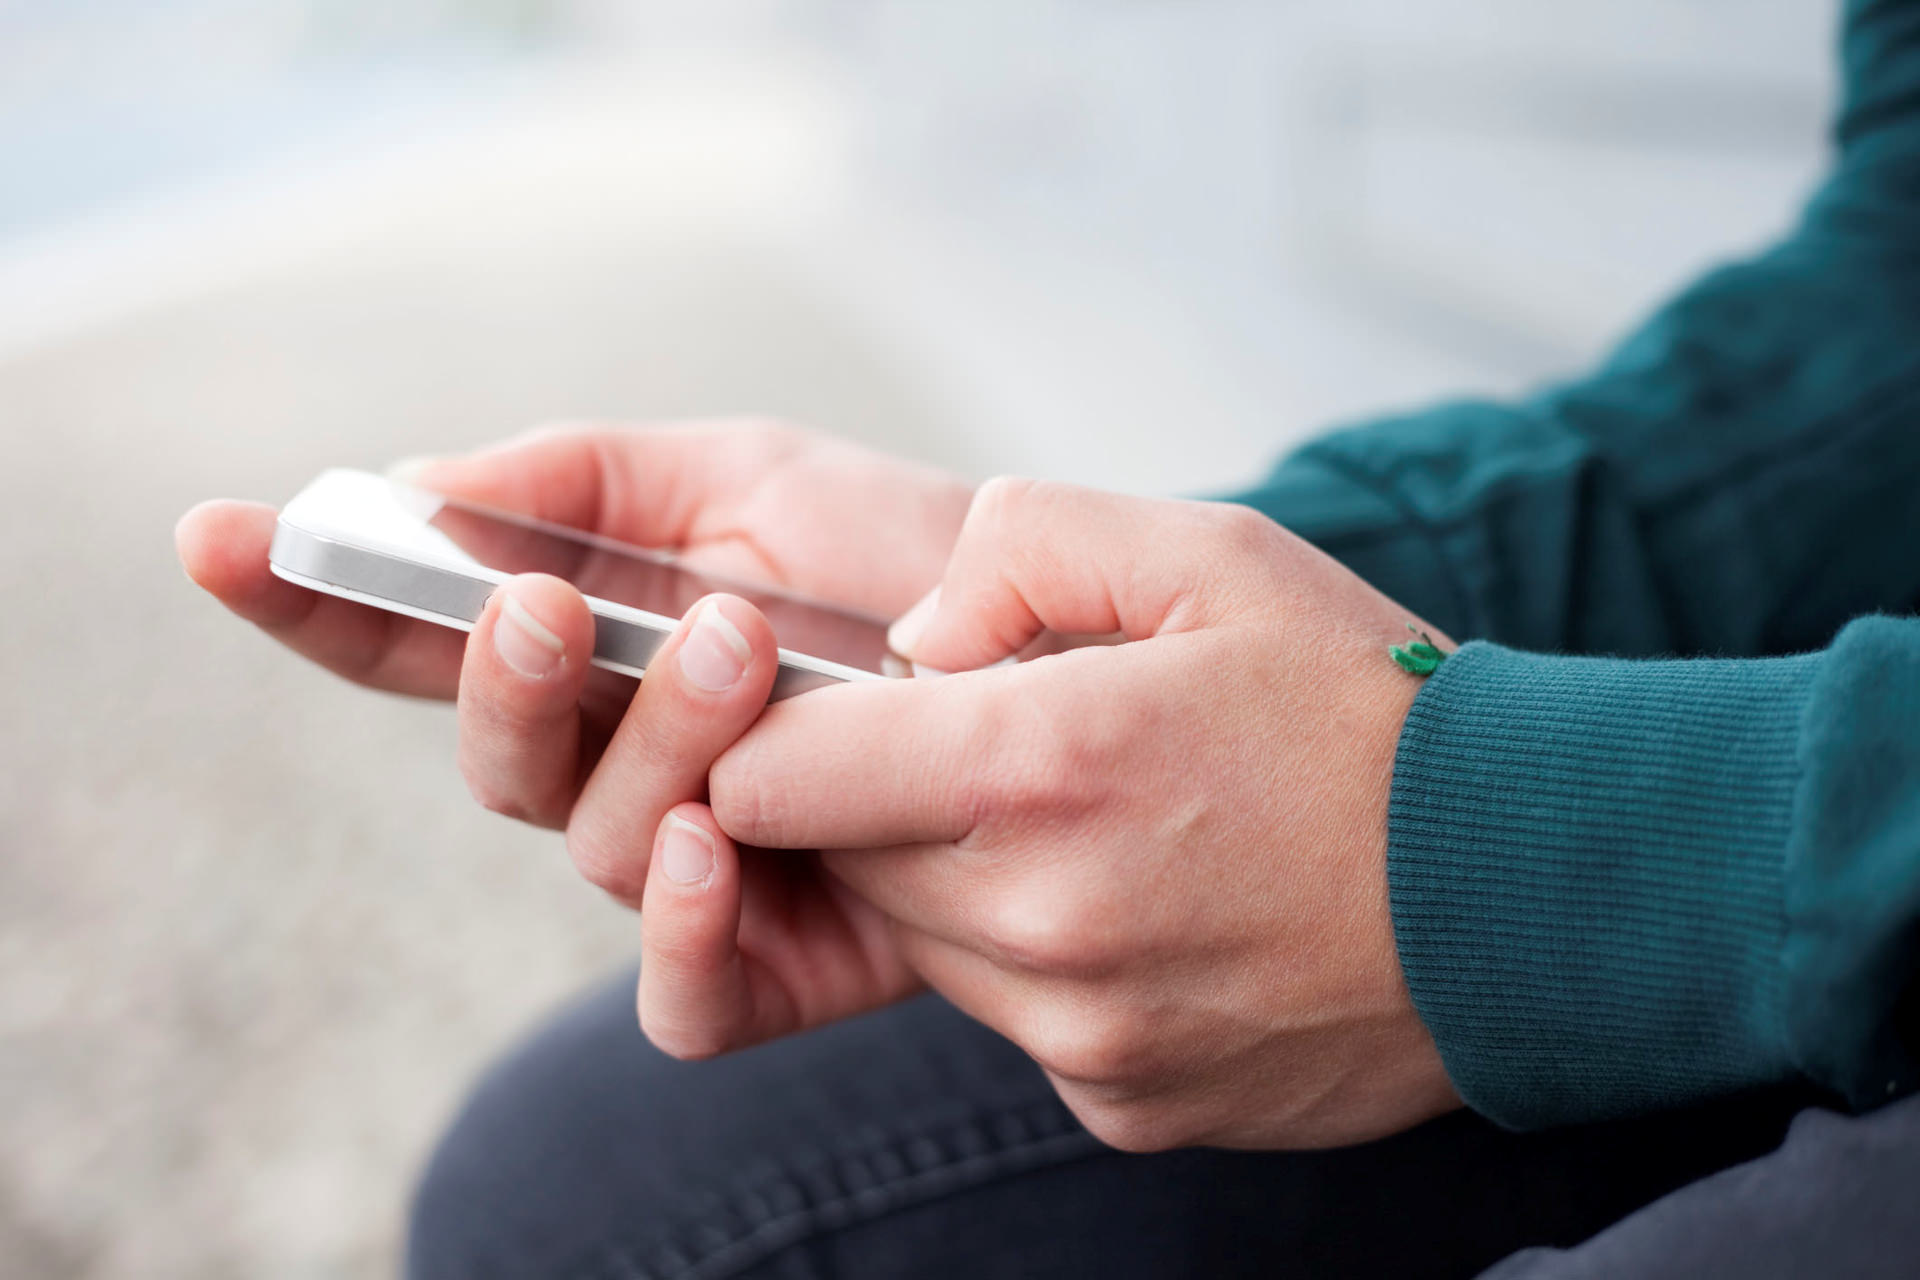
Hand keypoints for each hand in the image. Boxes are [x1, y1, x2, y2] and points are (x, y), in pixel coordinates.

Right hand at [175, 420, 970, 1047]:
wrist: (1064, 652)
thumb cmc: (900, 562)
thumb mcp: (752, 477)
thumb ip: (586, 483)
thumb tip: (416, 487)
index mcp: (598, 651)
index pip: (418, 637)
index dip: (310, 597)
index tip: (219, 535)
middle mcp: (625, 766)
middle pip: (494, 757)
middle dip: (503, 681)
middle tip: (550, 605)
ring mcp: (696, 868)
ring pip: (596, 846)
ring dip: (650, 744)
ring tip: (748, 653)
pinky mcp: (777, 963)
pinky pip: (681, 999)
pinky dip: (682, 936)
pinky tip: (719, 848)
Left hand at [655, 479, 1461, 1149]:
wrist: (1538, 886)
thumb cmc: (1377, 708)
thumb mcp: (1210, 551)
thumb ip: (1020, 546)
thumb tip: (914, 639)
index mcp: (1040, 766)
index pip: (766, 778)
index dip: (781, 732)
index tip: (843, 707)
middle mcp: (1041, 922)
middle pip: (838, 864)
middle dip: (883, 799)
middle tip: (1009, 746)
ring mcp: (1082, 1033)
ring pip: (924, 946)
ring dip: (964, 880)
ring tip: (1100, 820)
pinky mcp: (1124, 1101)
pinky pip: (1015, 1022)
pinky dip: (1045, 964)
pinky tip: (1154, 906)